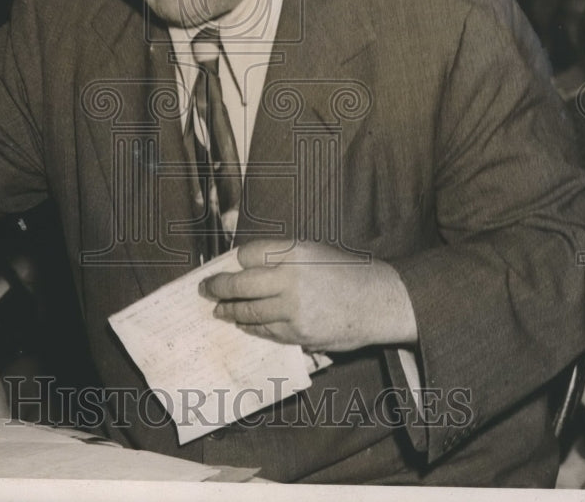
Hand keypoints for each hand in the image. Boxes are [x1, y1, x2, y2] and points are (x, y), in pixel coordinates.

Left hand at [201, 240, 417, 352]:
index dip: (235, 260)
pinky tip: (244, 324)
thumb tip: (245, 265)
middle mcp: (290, 279)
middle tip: (205, 289)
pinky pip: (265, 331)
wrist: (378, 302)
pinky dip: (251, 327)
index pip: (248, 254)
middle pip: (240, 284)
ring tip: (219, 309)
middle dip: (217, 287)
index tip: (227, 265)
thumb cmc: (347, 272)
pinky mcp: (298, 334)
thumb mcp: (314, 250)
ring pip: (248, 312)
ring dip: (230, 311)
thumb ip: (281, 256)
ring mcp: (293, 309)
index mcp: (294, 251)